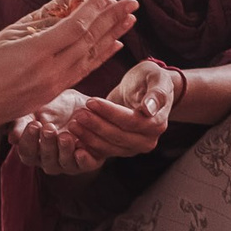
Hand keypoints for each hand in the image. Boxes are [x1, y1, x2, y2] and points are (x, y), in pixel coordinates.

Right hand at [0, 0, 138, 129]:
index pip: (75, 26)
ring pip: (92, 56)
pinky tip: (115, 43)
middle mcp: (50, 71)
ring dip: (113, 35)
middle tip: (130, 1)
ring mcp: (54, 84)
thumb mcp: (8, 34)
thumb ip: (42, 15)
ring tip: (130, 18)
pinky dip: (101, 55)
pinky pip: (85, 71)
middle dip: (112, 17)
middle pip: (89, 40)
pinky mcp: (55, 93)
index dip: (94, 6)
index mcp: (35, 53)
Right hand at [9, 92, 104, 176]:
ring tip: (65, 135)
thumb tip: (13, 139)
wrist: (82, 103)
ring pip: (65, 164)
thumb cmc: (53, 107)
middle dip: (47, 145)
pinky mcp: (89, 161)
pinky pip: (85, 165)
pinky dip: (83, 160)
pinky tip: (80, 150)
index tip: (34, 124)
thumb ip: (22, 124)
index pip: (27, 152)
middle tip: (49, 128)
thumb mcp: (35, 111)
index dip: (29, 141)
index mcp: (34, 152)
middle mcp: (50, 161)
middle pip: (46, 160)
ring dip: (64, 151)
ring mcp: (69, 163)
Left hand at [61, 58, 178, 161]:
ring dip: (89, 136)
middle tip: (78, 114)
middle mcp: (148, 141)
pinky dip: (87, 144)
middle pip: (118, 136)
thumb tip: (148, 109)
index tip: (91, 101)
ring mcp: (133, 148)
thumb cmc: (149, 79)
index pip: (131, 121)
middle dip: (96, 125)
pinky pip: (102, 151)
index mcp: (157, 124)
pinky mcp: (120, 150)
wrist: (142, 89)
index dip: (110, 113)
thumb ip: (157, 93)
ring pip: (108, 146)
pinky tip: (74, 135)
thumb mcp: (156, 78)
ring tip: (73, 123)